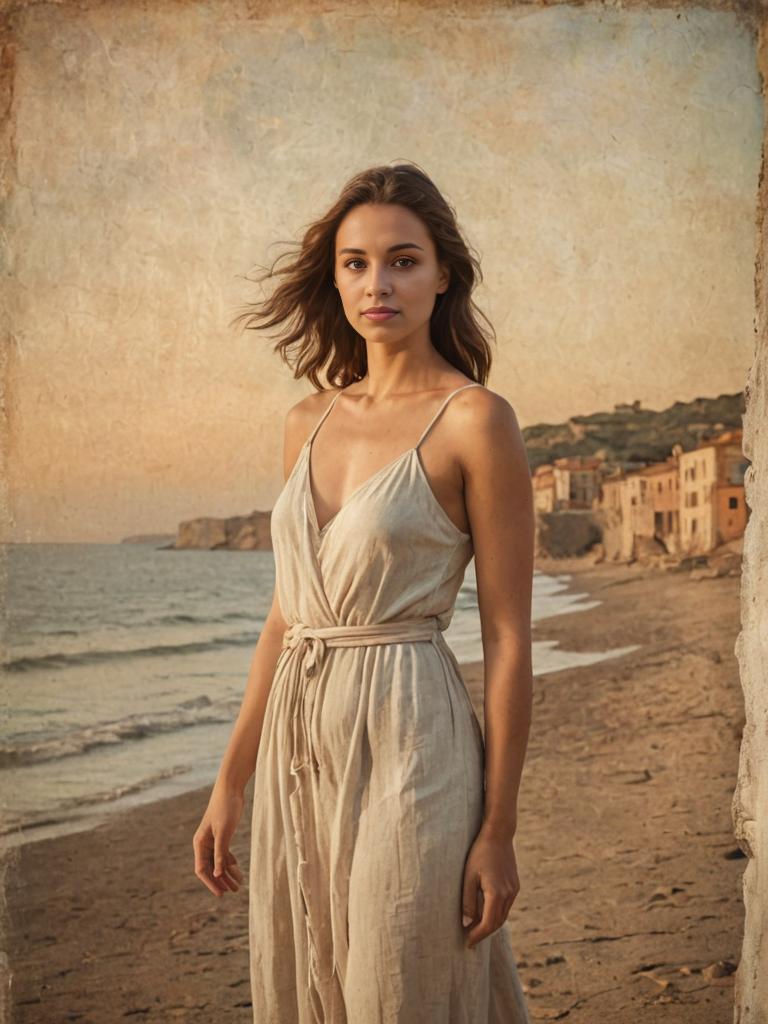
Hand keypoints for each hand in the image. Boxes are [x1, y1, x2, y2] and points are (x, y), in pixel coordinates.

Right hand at [193, 784, 245, 897]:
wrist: (231, 788)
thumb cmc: (225, 807)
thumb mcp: (224, 832)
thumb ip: (220, 853)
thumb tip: (216, 874)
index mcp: (200, 843)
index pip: (202, 869)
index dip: (211, 883)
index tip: (221, 894)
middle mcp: (204, 843)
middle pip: (210, 868)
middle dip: (221, 880)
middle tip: (233, 891)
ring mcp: (213, 840)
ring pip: (218, 862)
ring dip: (227, 874)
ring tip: (239, 885)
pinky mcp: (222, 835)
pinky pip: (224, 854)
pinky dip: (231, 864)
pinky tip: (239, 872)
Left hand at [461, 829, 520, 948]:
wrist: (499, 834)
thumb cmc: (480, 853)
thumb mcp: (468, 876)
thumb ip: (468, 900)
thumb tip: (466, 921)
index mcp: (497, 894)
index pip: (487, 924)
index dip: (477, 935)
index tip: (467, 943)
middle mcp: (509, 894)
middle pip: (497, 923)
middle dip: (483, 933)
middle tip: (469, 939)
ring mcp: (514, 890)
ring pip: (503, 915)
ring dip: (490, 924)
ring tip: (475, 928)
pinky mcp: (515, 885)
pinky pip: (506, 906)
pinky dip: (496, 913)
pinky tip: (485, 913)